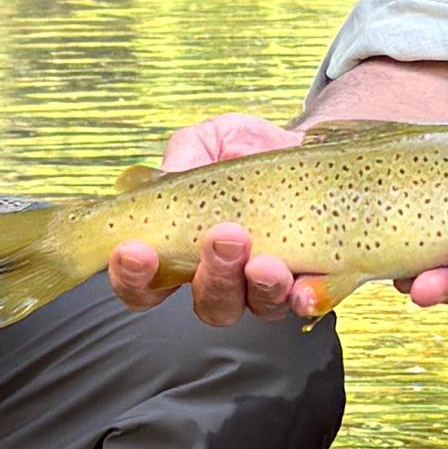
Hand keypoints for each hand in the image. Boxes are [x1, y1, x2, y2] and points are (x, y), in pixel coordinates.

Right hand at [108, 110, 322, 330]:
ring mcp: (270, 284)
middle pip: (208, 305)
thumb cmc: (245, 150)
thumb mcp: (206, 140)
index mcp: (183, 254)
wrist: (304, 143)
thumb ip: (182, 156)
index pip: (145, 288)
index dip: (133, 280)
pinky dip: (306, 299)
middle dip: (211, 277)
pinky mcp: (315, 279)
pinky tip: (302, 289)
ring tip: (263, 260)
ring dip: (258, 288)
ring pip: (258, 307)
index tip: (134, 251)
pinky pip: (311, 301)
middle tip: (220, 237)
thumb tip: (165, 177)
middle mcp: (226, 279)